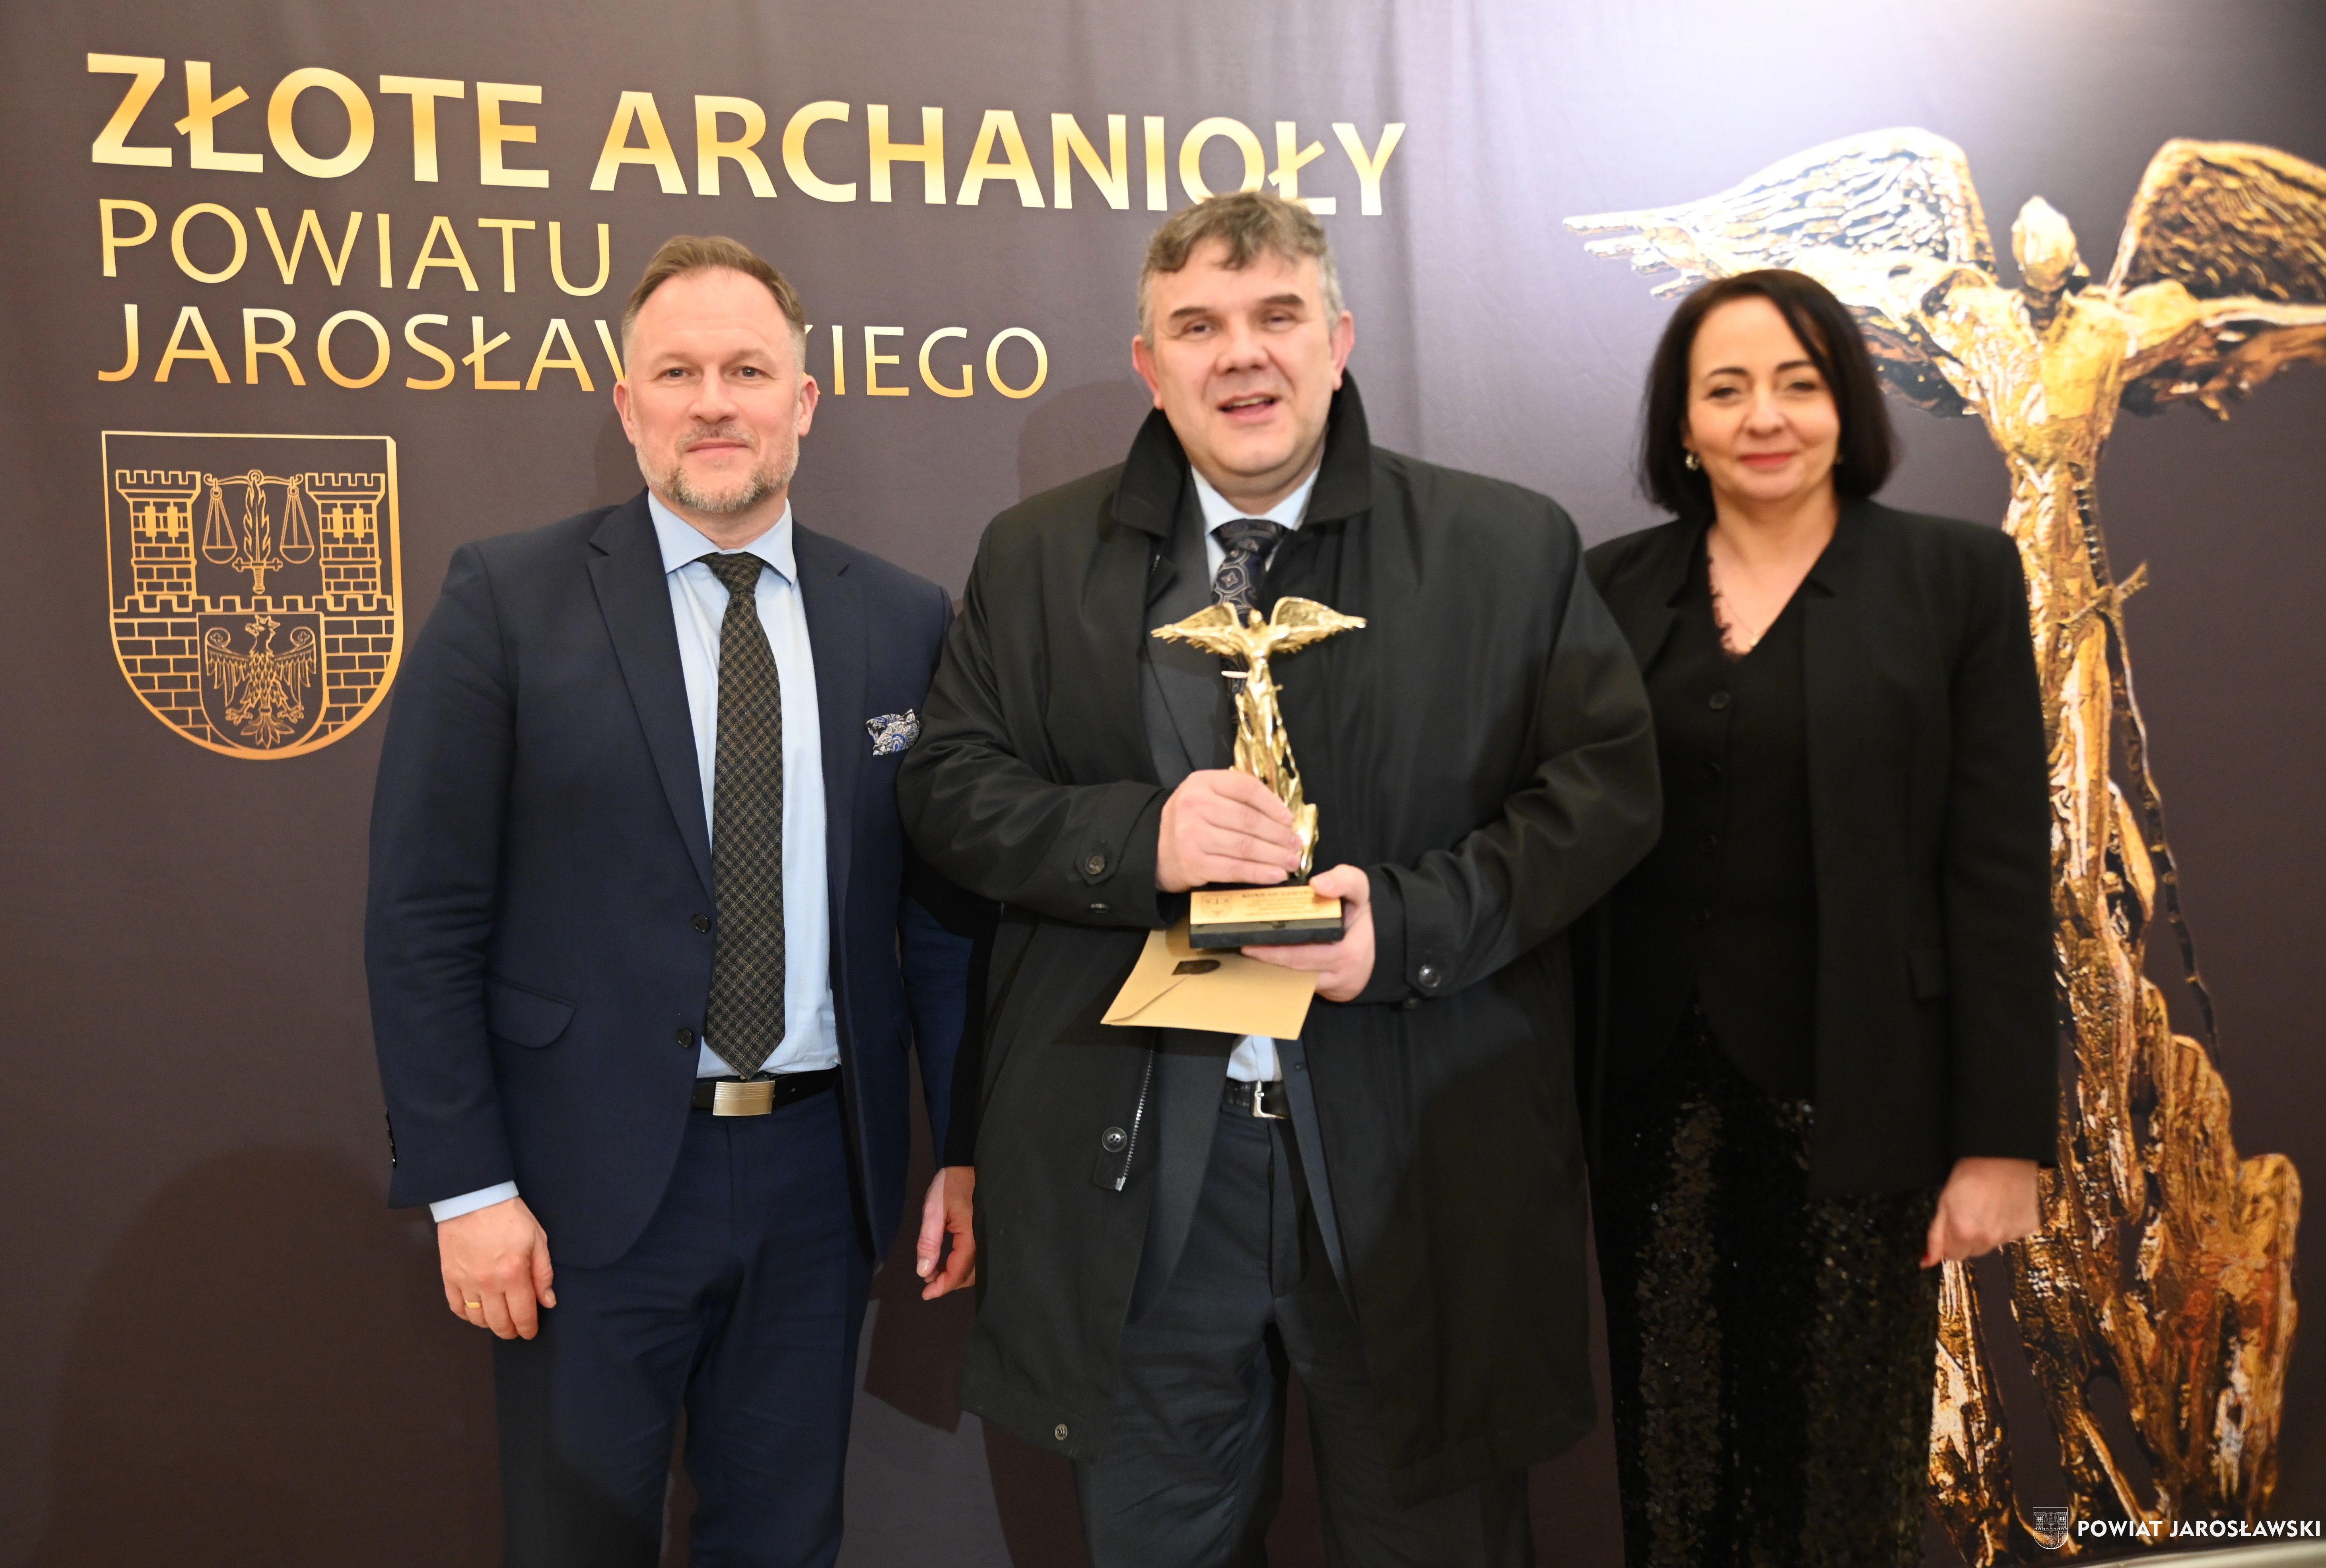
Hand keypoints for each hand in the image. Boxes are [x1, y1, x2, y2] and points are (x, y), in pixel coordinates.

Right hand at [439, 1195, 554, 1338]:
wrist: (474, 1198)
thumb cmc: (509, 1215)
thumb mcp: (537, 1239)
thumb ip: (543, 1273)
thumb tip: (548, 1301)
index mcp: (514, 1274)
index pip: (522, 1315)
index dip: (528, 1329)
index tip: (530, 1332)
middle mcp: (489, 1283)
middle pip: (499, 1323)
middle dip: (510, 1331)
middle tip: (516, 1330)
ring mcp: (466, 1282)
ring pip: (477, 1319)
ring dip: (489, 1325)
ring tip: (498, 1319)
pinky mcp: (449, 1277)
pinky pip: (456, 1307)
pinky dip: (467, 1315)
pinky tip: (477, 1312)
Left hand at [915, 1165, 976, 1299]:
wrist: (966, 1165)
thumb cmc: (949, 1186)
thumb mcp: (933, 1211)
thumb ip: (929, 1242)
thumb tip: (924, 1272)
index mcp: (971, 1237)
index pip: (958, 1271)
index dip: (942, 1286)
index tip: (925, 1294)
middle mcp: (983, 1241)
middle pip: (969, 1275)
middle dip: (948, 1283)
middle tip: (927, 1283)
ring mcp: (986, 1238)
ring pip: (974, 1269)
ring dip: (955, 1276)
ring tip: (933, 1274)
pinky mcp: (984, 1234)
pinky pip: (976, 1259)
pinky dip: (961, 1267)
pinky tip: (947, 1264)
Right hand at [1156, 770, 1303, 892]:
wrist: (1152, 848)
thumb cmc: (1188, 821)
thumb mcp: (1205, 795)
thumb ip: (1236, 797)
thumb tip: (1281, 815)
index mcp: (1201, 783)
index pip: (1246, 788)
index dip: (1273, 804)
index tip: (1289, 819)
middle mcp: (1195, 806)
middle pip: (1249, 820)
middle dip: (1278, 835)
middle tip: (1296, 844)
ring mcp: (1192, 836)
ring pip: (1245, 846)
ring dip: (1274, 856)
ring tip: (1291, 861)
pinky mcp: (1194, 864)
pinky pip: (1234, 869)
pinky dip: (1259, 873)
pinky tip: (1275, 875)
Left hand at [1242, 863, 1375, 1002]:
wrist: (1381, 937)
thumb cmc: (1362, 911)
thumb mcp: (1360, 888)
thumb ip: (1343, 880)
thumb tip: (1318, 884)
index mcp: (1348, 952)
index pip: (1305, 954)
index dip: (1276, 951)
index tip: (1252, 943)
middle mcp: (1340, 974)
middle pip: (1296, 968)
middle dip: (1268, 958)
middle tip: (1244, 946)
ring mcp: (1335, 985)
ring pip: (1297, 979)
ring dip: (1273, 966)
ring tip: (1249, 951)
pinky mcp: (1331, 990)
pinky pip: (1302, 983)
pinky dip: (1284, 971)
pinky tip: (1266, 959)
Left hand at [1923, 1156, 2040, 1266]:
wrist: (2002, 1156)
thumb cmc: (1969, 1174)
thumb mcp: (1943, 1203)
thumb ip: (1935, 1236)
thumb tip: (1927, 1262)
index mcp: (1964, 1233)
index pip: (1953, 1256)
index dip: (1951, 1241)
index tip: (1953, 1224)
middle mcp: (1988, 1239)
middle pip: (1973, 1252)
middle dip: (1968, 1238)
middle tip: (1970, 1212)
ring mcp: (2010, 1235)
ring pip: (1992, 1244)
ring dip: (1987, 1232)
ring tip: (1987, 1206)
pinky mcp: (2027, 1227)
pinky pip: (2011, 1234)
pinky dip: (2006, 1224)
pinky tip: (2004, 1206)